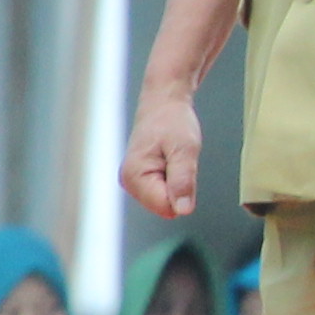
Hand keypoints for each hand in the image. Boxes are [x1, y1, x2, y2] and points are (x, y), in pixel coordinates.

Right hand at [122, 82, 202, 220]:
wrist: (164, 103)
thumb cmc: (173, 122)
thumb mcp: (185, 150)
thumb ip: (183, 181)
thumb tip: (183, 210)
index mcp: (134, 176)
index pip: (165, 207)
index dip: (183, 193)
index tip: (183, 167)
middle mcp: (129, 182)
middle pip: (165, 207)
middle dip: (179, 188)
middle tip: (179, 161)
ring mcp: (133, 182)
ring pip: (166, 201)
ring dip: (177, 183)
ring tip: (174, 159)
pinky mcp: (140, 179)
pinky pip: (164, 192)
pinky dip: (174, 180)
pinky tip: (170, 161)